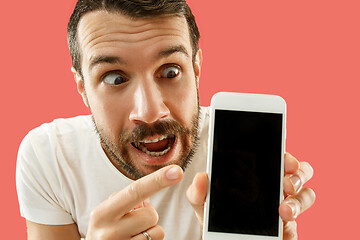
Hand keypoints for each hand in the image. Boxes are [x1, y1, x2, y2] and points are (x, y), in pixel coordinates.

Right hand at [86, 165, 182, 239]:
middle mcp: (109, 232)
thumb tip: (157, 184)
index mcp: (102, 214)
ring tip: (133, 234)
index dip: (157, 180)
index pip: (135, 191)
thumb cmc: (105, 230)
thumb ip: (129, 198)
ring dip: (150, 230)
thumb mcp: (108, 212)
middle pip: (151, 214)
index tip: (176, 171)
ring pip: (157, 231)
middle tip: (132, 221)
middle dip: (147, 215)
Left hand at [186, 153, 315, 238]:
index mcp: (258, 174)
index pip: (277, 158)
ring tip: (283, 210)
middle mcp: (275, 188)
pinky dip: (292, 225)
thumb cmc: (215, 215)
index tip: (284, 160)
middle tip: (286, 183)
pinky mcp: (286, 230)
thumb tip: (201, 177)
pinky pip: (297, 225)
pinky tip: (281, 226)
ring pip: (307, 195)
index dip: (286, 156)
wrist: (219, 238)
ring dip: (300, 200)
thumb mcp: (203, 202)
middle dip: (299, 174)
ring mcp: (283, 208)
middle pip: (300, 172)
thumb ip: (198, 191)